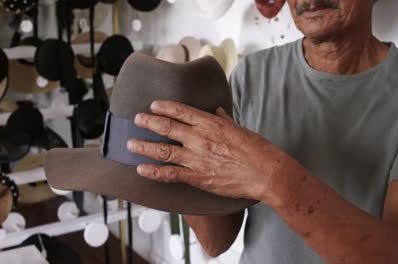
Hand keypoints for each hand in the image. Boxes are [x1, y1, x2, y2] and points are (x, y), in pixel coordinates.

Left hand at [127, 100, 284, 200]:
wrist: (266, 173)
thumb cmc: (257, 150)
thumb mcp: (240, 128)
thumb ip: (224, 119)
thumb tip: (217, 111)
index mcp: (211, 123)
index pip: (182, 111)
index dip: (165, 107)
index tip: (154, 104)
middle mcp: (200, 138)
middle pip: (167, 127)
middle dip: (149, 122)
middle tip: (137, 119)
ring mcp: (197, 158)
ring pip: (163, 150)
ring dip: (144, 146)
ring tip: (131, 143)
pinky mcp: (198, 177)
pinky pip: (170, 174)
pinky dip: (154, 172)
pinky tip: (141, 169)